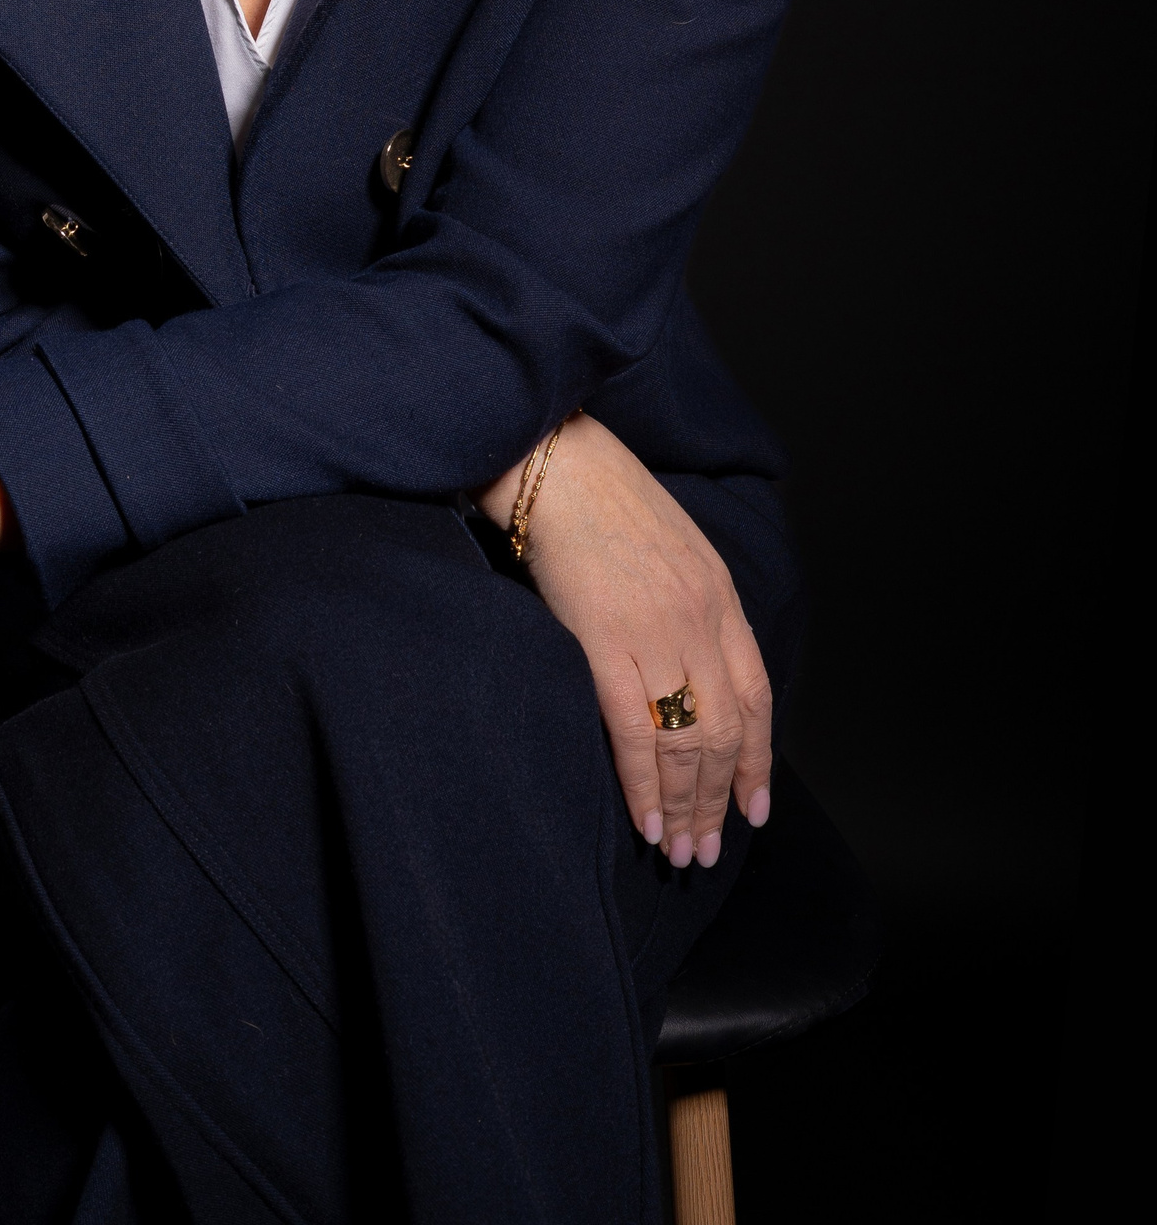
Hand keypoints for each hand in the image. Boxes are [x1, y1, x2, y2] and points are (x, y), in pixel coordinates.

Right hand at [477, 413, 771, 866]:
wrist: (555, 461)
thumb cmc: (599, 497)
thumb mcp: (671, 544)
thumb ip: (687, 601)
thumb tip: (684, 662)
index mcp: (719, 594)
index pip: (755, 696)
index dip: (757, 760)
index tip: (754, 807)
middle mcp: (699, 620)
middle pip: (725, 731)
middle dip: (720, 799)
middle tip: (709, 849)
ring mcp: (656, 633)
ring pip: (688, 742)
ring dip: (688, 805)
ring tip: (681, 851)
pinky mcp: (605, 642)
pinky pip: (636, 731)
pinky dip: (646, 785)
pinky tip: (648, 820)